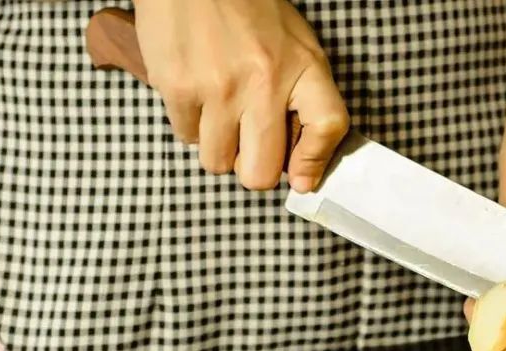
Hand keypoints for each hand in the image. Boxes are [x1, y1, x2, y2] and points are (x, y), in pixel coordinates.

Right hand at [132, 0, 348, 191]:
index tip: (301, 178)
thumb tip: (300, 165)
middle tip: (248, 142)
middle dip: (253, 167)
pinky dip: (191, 124)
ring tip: (220, 112)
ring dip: (219, 147)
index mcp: (302, 66)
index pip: (327, 127)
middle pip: (260, 172)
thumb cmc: (247, 7)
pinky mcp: (178, 88)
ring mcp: (219, 89)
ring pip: (218, 162)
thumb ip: (304, 97)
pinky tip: (197, 92)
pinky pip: (186, 137)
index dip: (313, 162)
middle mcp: (264, 83)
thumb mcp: (295, 43)